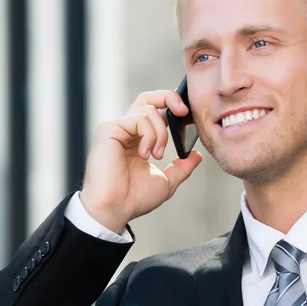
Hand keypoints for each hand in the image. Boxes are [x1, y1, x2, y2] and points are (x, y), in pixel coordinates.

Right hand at [79, 90, 202, 233]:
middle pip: (148, 97)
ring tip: (157, 155)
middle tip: (183, 112)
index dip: (173, 108)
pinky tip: (144, 154)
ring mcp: (117, 128)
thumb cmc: (134, 199)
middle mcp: (127, 130)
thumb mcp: (166, 181)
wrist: (115, 209)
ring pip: (148, 109)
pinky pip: (138, 118)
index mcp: (138, 139)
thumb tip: (197, 155)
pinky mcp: (109, 129)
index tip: (189, 117)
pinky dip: (149, 135)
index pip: (156, 111)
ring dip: (161, 133)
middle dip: (169, 97)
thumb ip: (181, 167)